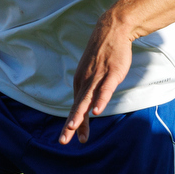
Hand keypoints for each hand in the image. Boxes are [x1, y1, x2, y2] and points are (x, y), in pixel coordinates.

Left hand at [60, 12, 134, 143]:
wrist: (111, 32)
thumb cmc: (103, 56)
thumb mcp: (94, 75)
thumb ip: (92, 92)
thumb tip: (90, 109)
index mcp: (81, 84)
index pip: (75, 109)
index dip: (71, 125)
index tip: (65, 141)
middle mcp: (86, 83)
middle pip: (77, 108)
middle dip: (70, 126)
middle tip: (62, 141)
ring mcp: (98, 78)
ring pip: (88, 100)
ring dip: (80, 115)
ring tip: (73, 128)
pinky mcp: (111, 74)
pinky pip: (105, 90)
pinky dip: (100, 101)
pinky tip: (97, 111)